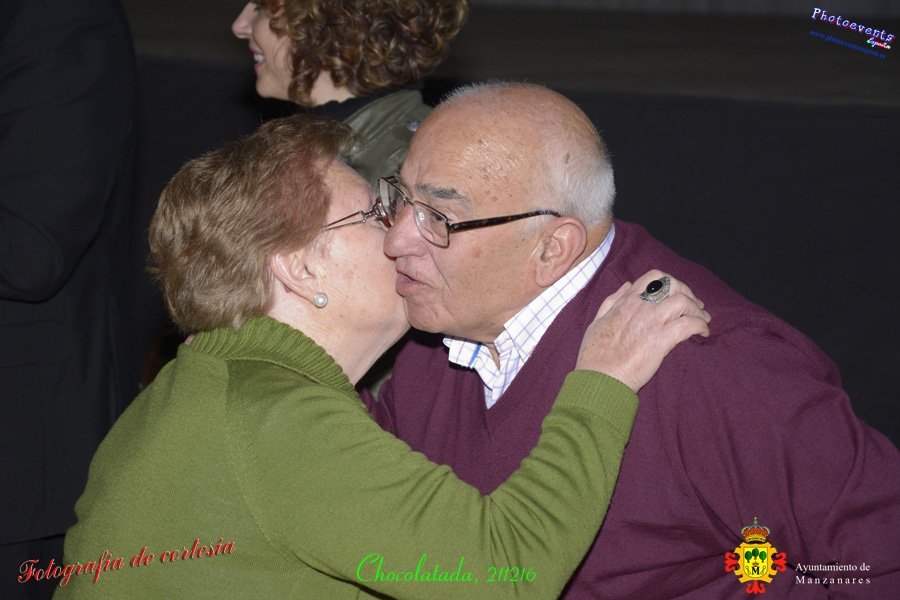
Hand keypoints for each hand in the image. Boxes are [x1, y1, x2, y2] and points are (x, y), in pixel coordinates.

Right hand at [575, 270, 710, 391]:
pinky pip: (689, 324)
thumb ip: (612, 300)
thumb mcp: (597, 320)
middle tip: (695, 306)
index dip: (670, 282)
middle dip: (688, 293)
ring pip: (684, 302)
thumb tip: (626, 285)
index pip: (654, 277)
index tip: (677, 293)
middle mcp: (641, 306)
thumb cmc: (595, 354)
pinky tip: (703, 333)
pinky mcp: (662, 340)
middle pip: (674, 285)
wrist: (600, 377)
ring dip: (697, 309)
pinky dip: (700, 326)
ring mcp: (652, 321)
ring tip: (703, 320)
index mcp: (626, 301)